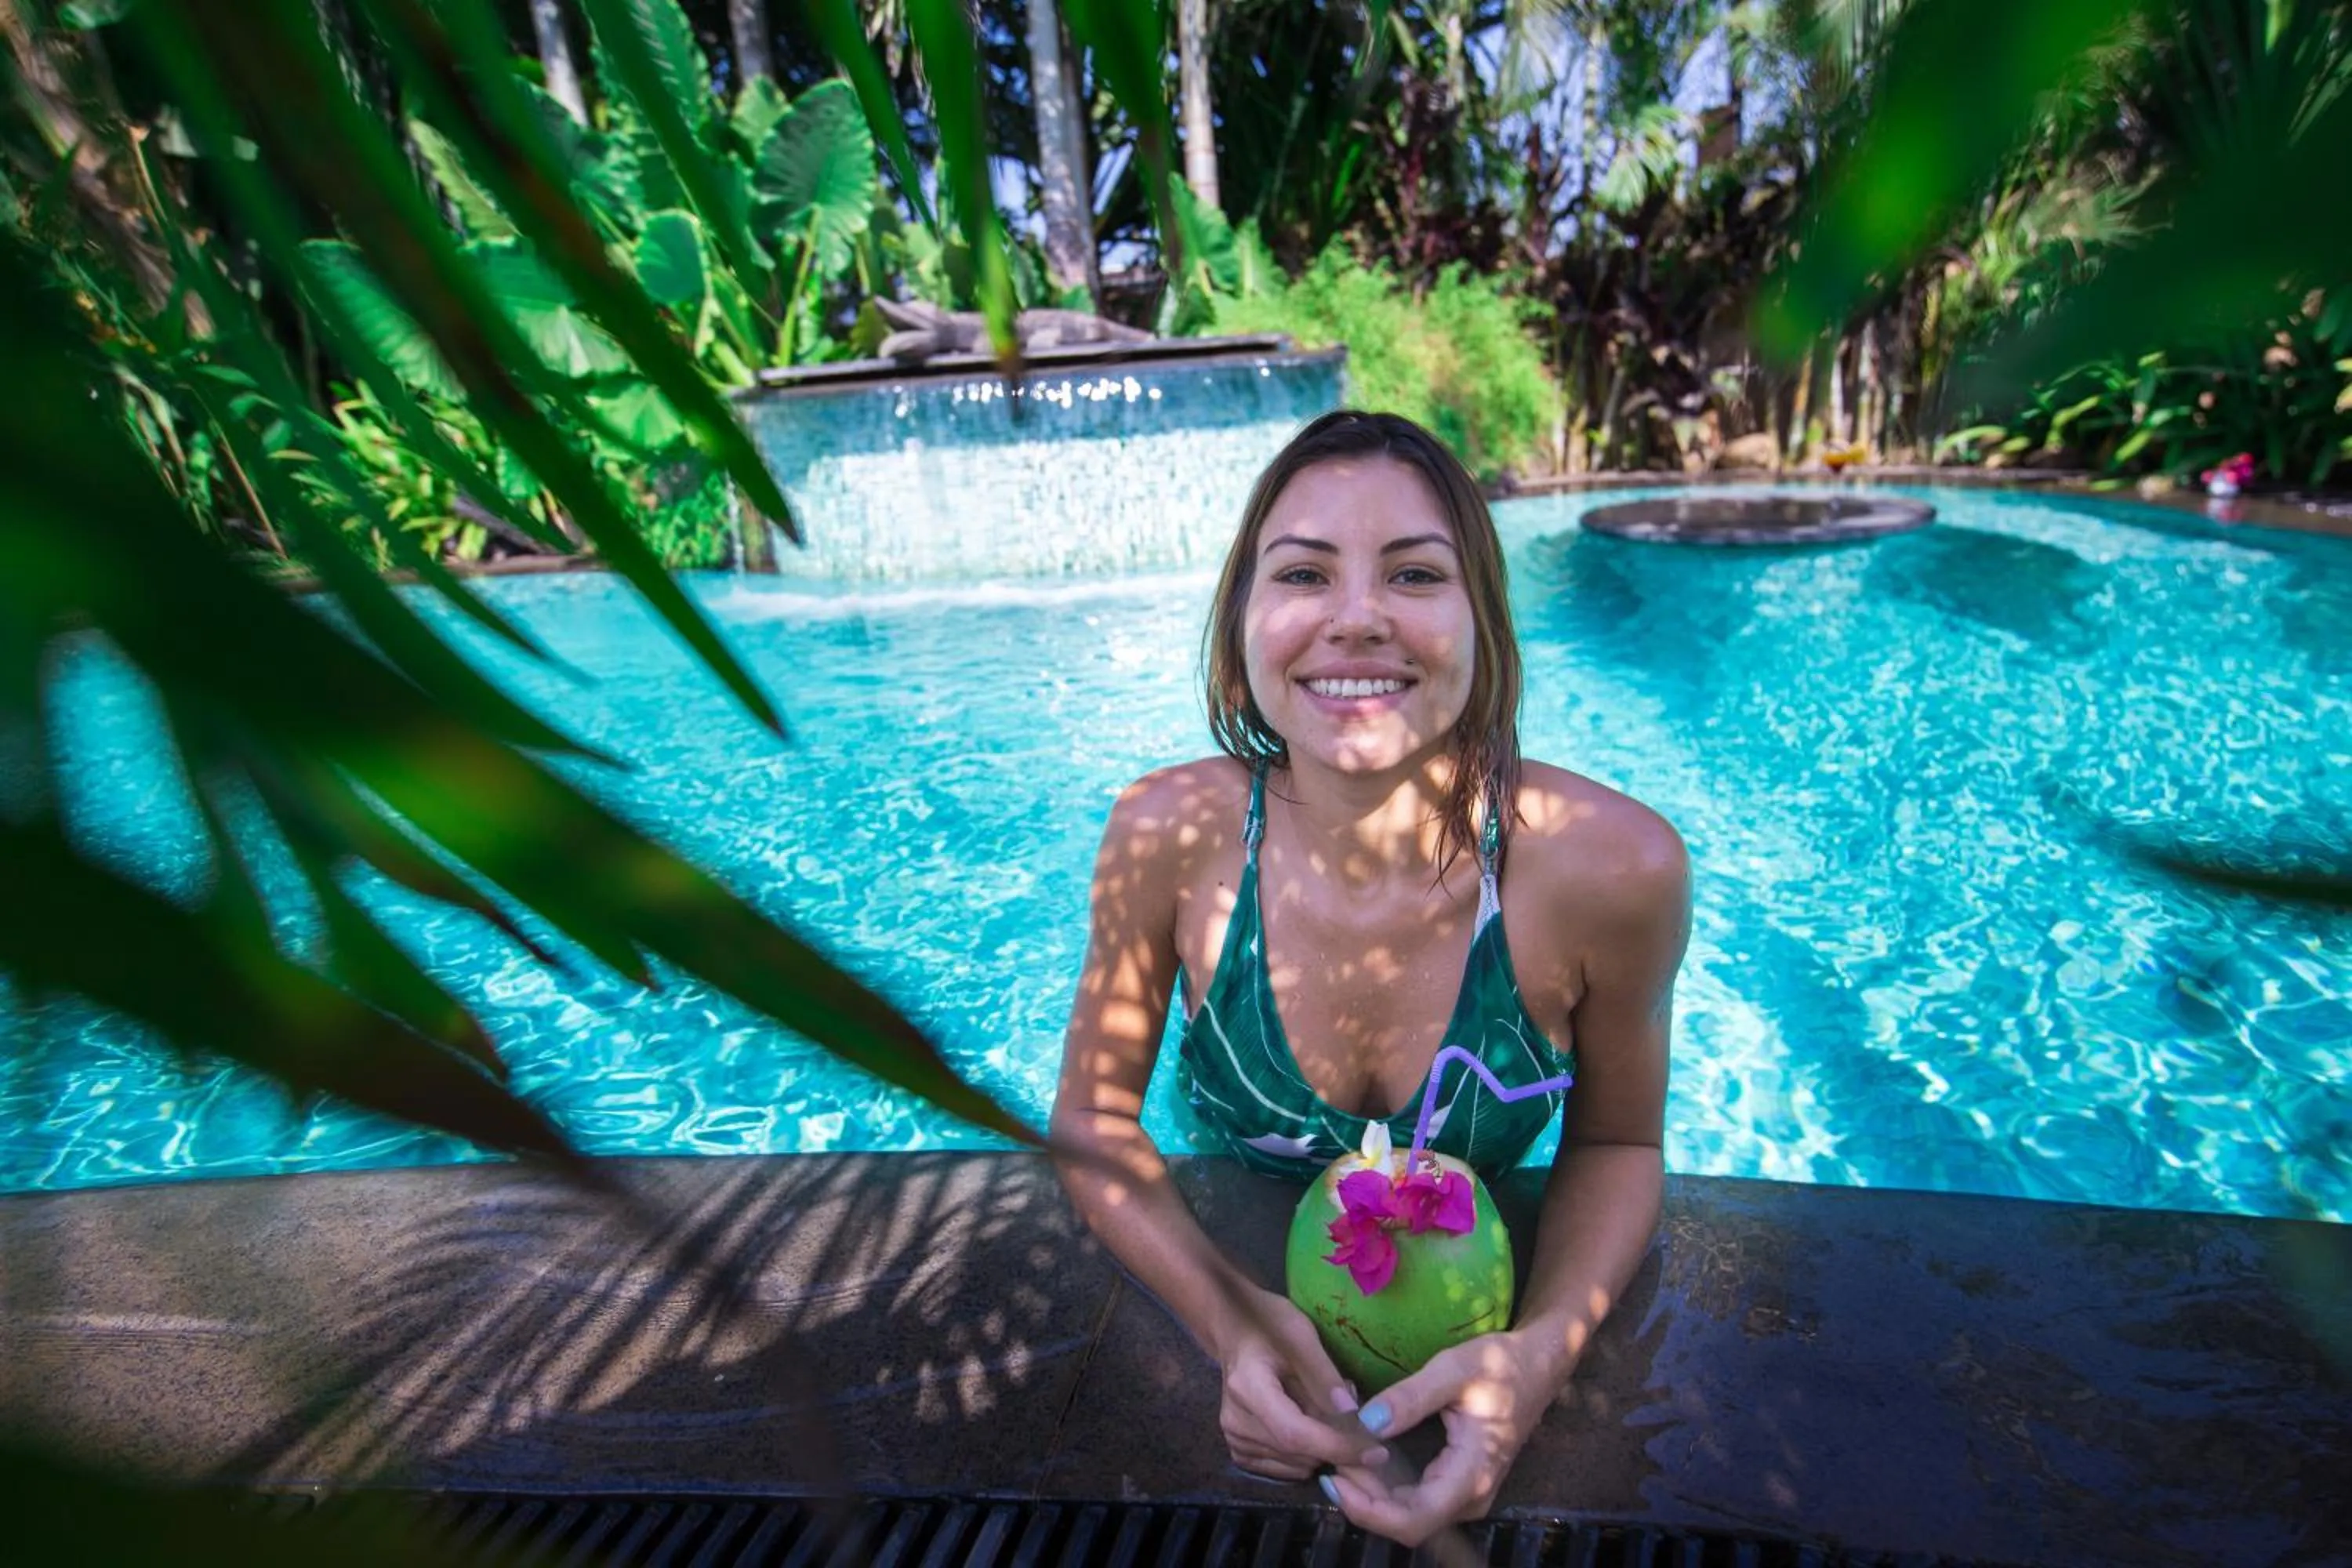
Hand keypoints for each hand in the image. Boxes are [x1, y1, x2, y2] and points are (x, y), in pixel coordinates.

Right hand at [1212, 1287, 1391, 1481]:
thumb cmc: (1270, 1325)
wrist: (1235, 1332)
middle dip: (1337, 1441)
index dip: (1338, 1447)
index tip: (1378, 1452)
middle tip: (1351, 1408)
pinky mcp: (1241, 1451)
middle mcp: (1235, 1423)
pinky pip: (1288, 1468)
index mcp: (1248, 1389)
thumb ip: (1324, 1375)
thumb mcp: (1301, 1336)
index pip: (1296, 1434)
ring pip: (1298, 1464)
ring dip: (1323, 1446)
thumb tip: (1352, 1413)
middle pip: (1300, 1453)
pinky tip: (1308, 1422)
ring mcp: (1235, 1440)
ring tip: (1324, 1407)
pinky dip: (1309, 1454)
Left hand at [1322, 1329, 1564, 1546]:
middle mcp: (1470, 1497)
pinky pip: (1415, 1498)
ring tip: (1341, 1450)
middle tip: (1331, 1456)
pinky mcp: (1458, 1485)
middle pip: (1406, 1521)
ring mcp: (1466, 1495)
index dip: (1368, 1511)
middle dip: (1362, 1496)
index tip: (1334, 1480)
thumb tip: (1367, 1422)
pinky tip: (1362, 1452)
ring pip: (1408, 1512)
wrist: (1538, 1365)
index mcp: (1472, 1474)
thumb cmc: (1502, 1364)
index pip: (1414, 1520)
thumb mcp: (1455, 1368)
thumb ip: (1411, 1397)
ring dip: (1371, 1490)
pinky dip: (1385, 1482)